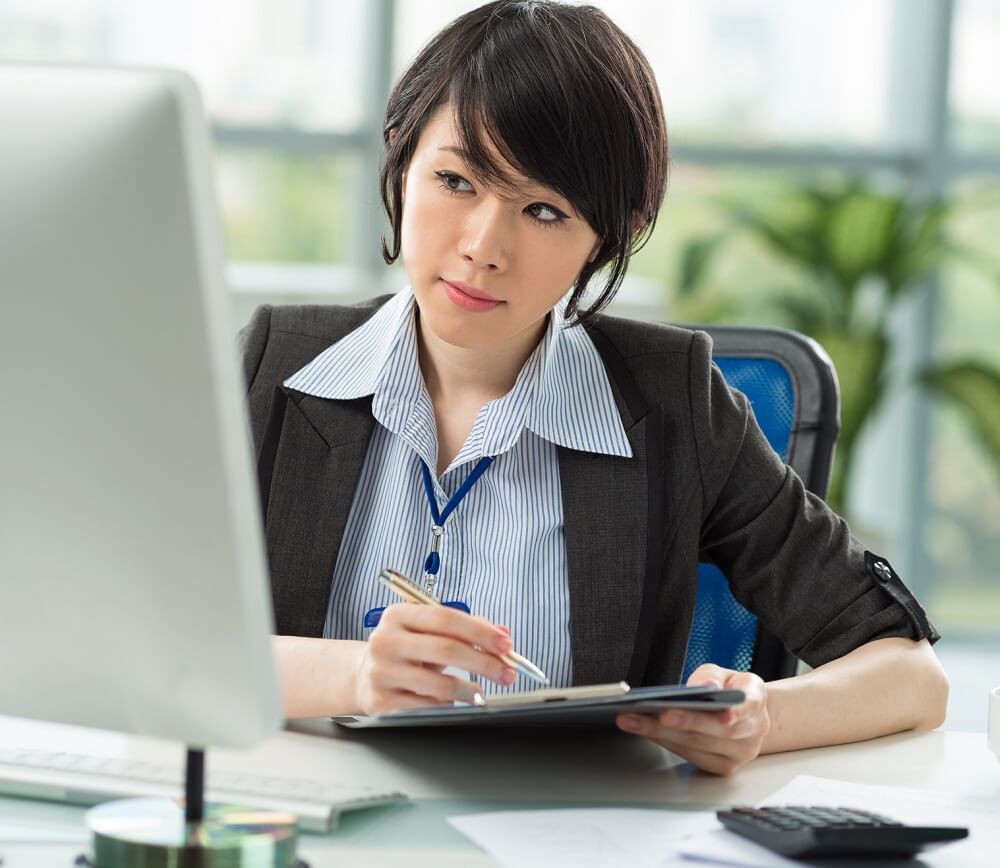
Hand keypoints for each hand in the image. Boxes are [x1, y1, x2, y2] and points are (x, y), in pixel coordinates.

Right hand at [353, 603, 516, 714]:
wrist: (363, 676)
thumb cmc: (404, 650)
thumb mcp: (428, 632)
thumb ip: (466, 628)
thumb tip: (502, 634)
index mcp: (398, 615)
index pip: (446, 618)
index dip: (480, 631)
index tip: (505, 644)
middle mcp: (386, 641)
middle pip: (446, 649)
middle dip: (484, 662)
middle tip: (506, 672)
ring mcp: (382, 672)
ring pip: (439, 684)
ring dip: (470, 690)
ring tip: (480, 692)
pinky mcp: (381, 702)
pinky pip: (427, 706)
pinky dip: (448, 705)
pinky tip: (454, 702)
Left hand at [615, 664, 769, 774]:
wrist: (744, 714)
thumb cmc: (730, 690)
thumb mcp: (724, 673)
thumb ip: (712, 677)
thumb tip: (704, 686)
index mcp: (756, 700)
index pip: (748, 706)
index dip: (736, 712)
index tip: (722, 714)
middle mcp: (753, 730)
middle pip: (718, 731)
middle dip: (686, 722)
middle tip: (658, 714)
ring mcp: (739, 753)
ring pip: (700, 745)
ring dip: (663, 734)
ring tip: (634, 720)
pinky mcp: (722, 767)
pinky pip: (692, 756)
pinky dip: (666, 742)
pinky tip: (645, 730)